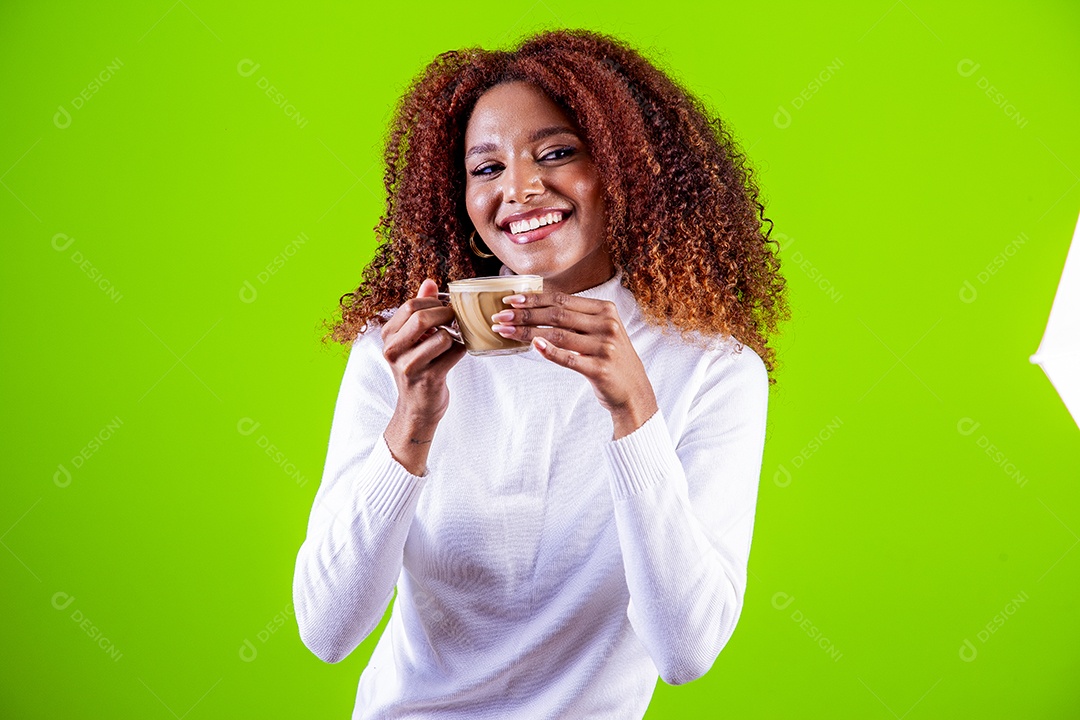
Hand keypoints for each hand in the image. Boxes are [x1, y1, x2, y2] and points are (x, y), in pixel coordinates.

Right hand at [381, 279, 466, 422]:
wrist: (417, 408)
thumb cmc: (416, 367)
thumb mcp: (411, 338)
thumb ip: (419, 310)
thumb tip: (429, 282)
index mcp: (387, 336)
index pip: (410, 306)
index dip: (433, 302)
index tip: (444, 306)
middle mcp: (393, 351)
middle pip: (422, 318)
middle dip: (446, 314)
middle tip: (456, 317)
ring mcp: (410, 367)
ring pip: (442, 336)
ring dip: (455, 335)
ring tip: (454, 338)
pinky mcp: (429, 379)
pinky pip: (454, 353)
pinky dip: (461, 349)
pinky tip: (456, 352)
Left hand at [490, 290, 658, 435]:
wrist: (633, 390)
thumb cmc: (609, 358)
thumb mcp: (600, 331)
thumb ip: (577, 318)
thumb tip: (536, 308)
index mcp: (605, 310)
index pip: (562, 299)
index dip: (534, 298)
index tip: (511, 300)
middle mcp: (606, 325)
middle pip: (557, 315)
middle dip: (524, 314)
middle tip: (500, 316)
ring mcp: (604, 347)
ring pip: (558, 334)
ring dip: (527, 332)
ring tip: (505, 331)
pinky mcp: (600, 369)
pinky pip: (568, 358)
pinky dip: (549, 351)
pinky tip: (533, 345)